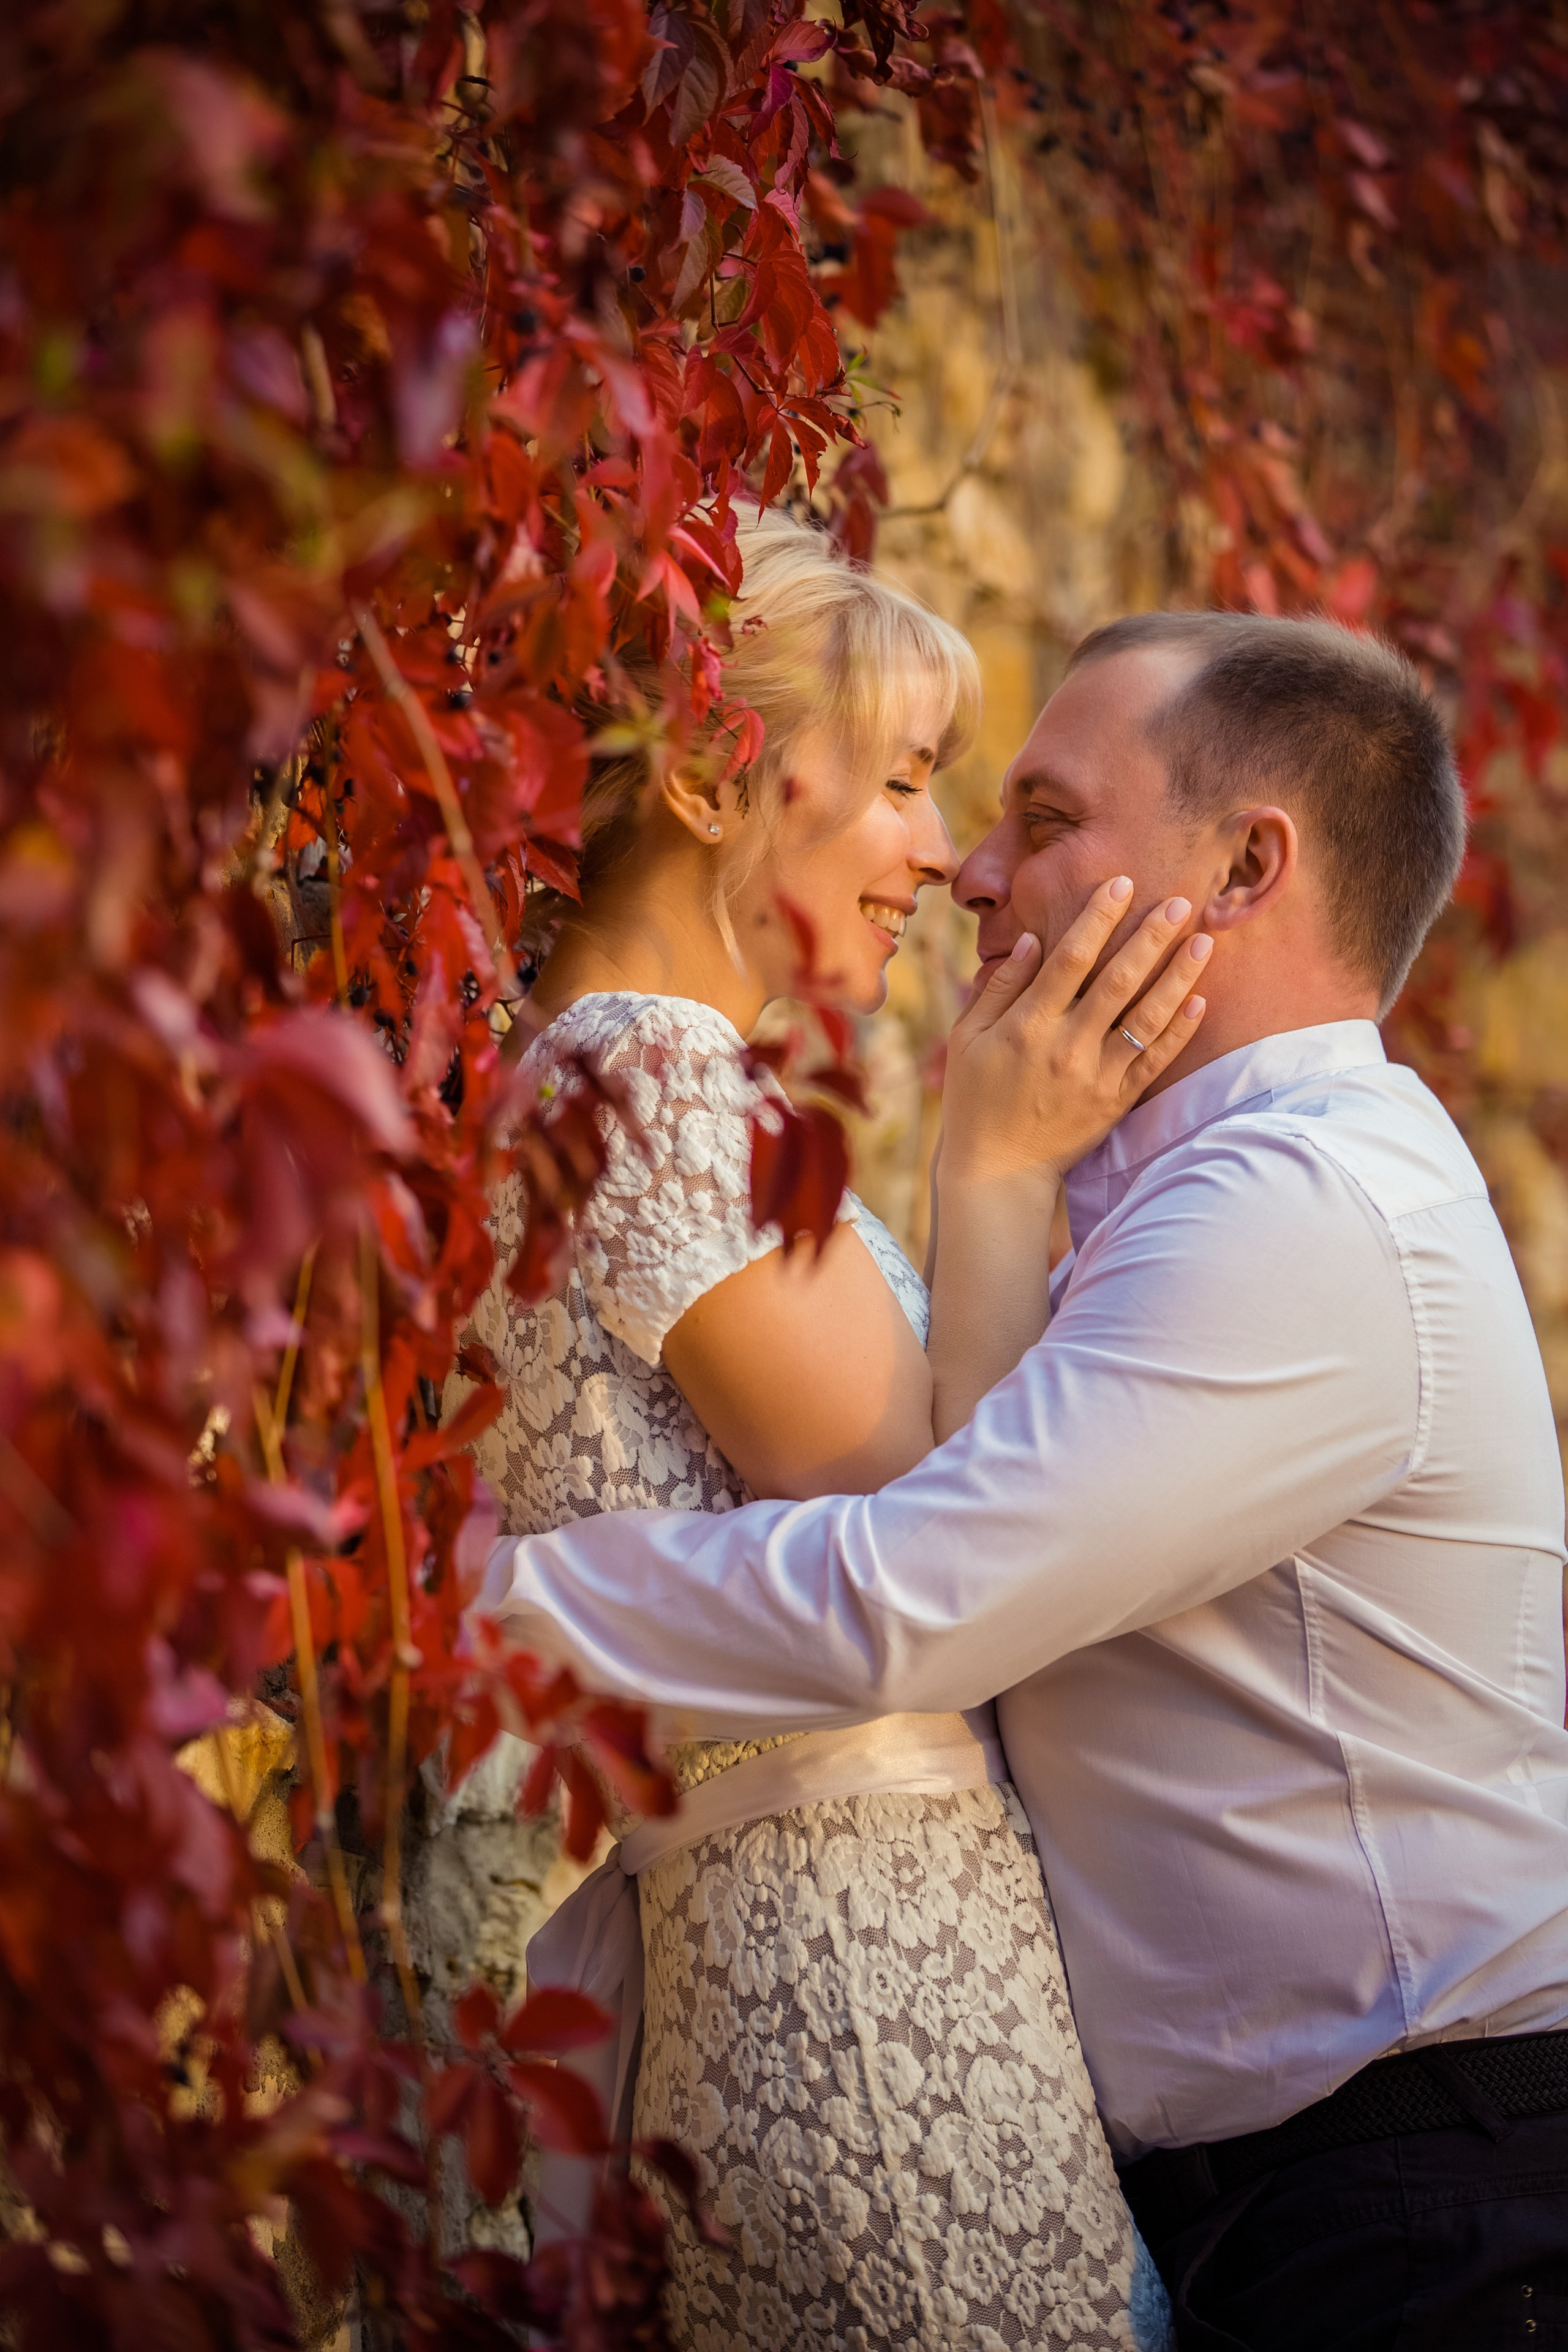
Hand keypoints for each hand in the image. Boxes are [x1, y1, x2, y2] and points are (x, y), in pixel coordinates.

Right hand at [939, 879, 1209, 1190]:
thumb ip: (999, 988)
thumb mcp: (969, 1039)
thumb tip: (1030, 940)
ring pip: (1146, 1019)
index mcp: (1027, 1026)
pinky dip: (1179, 1033)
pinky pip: (1154, 1062)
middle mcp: (1066, 1047)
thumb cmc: (975, 1098)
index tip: (1121, 883)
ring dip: (1177, 977)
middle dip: (1151, 937)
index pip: (1069, 959)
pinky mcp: (1116, 1102)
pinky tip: (1199, 1001)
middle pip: (1117, 981)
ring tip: (1204, 942)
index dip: (1097, 918)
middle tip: (1180, 901)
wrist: (998, 1172)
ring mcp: (1096, 1077)